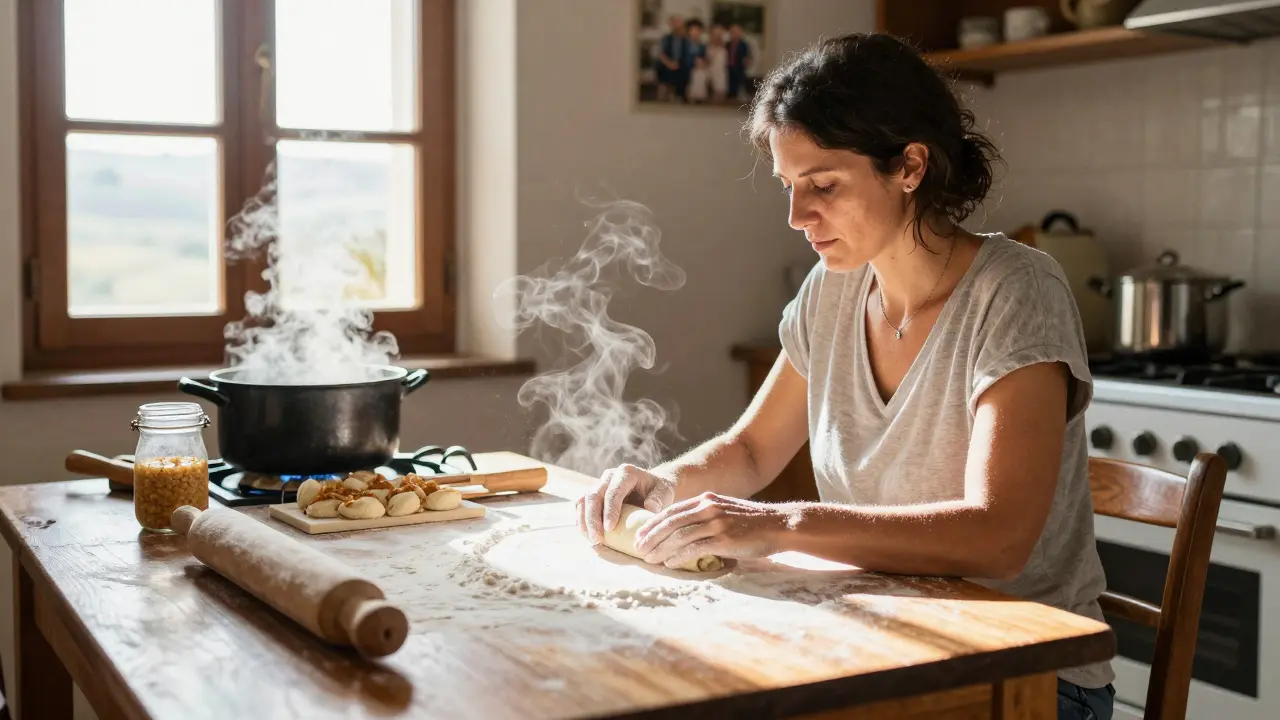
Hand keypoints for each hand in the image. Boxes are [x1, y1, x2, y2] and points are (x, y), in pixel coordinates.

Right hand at [575, 464, 675, 545]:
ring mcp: (600, 484)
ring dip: (584, 520)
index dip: (609, 510)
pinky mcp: (594, 495)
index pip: (613, 492)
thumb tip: (649, 508)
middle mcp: (609, 476)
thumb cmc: (659, 490)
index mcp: (626, 473)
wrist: (652, 487)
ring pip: (583, 500)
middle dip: (592, 519)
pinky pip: (582, 506)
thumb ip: (659, 498)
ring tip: (591, 539)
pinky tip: (586, 534)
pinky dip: (582, 519)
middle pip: (593, 496)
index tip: (610, 528)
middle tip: (597, 539)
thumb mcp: (665, 492)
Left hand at [633, 492, 789, 568]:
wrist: (780, 525)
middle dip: (651, 536)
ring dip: (661, 548)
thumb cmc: (752, 523)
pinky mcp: (724, 539)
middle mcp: (708, 508)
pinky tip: (670, 563)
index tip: (640, 534)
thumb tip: (686, 533)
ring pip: (679, 536)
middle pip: (671, 522)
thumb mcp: (726, 511)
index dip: (653, 523)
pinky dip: (679, 556)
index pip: (672, 511)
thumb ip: (706, 517)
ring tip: (649, 559)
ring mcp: (716, 522)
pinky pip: (694, 548)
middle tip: (638, 549)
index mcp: (706, 500)